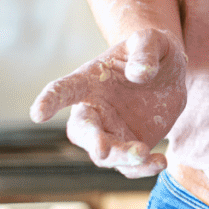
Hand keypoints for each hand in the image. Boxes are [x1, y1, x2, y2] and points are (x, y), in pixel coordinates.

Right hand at [29, 28, 187, 177]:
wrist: (169, 73)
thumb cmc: (151, 51)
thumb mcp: (153, 40)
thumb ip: (145, 50)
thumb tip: (140, 73)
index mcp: (89, 80)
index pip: (63, 90)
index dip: (49, 101)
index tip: (38, 114)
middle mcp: (94, 110)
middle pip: (82, 130)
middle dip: (91, 141)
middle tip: (102, 149)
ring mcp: (111, 132)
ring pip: (105, 154)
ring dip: (120, 157)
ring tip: (143, 152)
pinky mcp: (130, 147)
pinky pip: (130, 166)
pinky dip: (143, 168)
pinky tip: (160, 161)